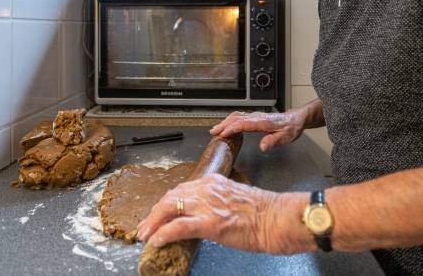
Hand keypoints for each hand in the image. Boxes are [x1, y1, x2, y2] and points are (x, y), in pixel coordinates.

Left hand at [136, 173, 307, 253]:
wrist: (277, 218)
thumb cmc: (264, 212)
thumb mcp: (235, 199)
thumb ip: (217, 202)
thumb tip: (205, 214)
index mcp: (214, 181)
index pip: (182, 189)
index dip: (166, 202)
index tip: (159, 213)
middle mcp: (207, 188)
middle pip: (171, 196)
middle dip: (155, 212)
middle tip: (146, 226)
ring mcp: (207, 205)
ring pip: (169, 208)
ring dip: (154, 223)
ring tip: (146, 234)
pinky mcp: (209, 223)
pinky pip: (178, 227)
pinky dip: (163, 233)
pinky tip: (157, 241)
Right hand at [210, 110, 305, 151]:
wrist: (296, 119)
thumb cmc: (291, 128)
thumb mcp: (286, 137)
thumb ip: (273, 141)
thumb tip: (263, 146)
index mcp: (263, 122)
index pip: (244, 123)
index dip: (232, 128)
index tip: (223, 134)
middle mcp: (258, 117)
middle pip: (237, 118)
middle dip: (224, 124)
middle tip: (213, 132)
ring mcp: (255, 116)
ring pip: (237, 116)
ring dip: (225, 122)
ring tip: (216, 130)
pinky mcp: (254, 117)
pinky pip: (239, 117)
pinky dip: (230, 121)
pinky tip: (226, 126)